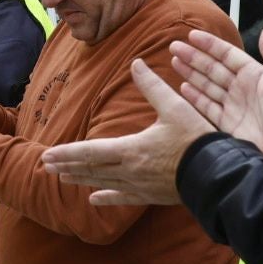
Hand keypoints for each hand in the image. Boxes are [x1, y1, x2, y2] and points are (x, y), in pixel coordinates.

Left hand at [40, 58, 215, 205]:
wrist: (218, 174)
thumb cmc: (196, 140)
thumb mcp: (175, 107)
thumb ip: (152, 86)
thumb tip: (136, 63)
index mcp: (132, 149)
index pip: (91, 152)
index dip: (67, 153)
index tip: (47, 155)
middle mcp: (130, 171)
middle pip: (91, 169)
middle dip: (67, 166)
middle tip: (45, 166)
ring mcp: (139, 186)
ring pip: (103, 184)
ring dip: (81, 179)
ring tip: (61, 178)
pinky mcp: (150, 196)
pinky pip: (122, 198)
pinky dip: (106, 198)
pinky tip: (92, 199)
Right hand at [172, 27, 262, 156]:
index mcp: (253, 74)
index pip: (227, 55)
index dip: (210, 45)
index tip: (192, 35)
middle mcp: (239, 87)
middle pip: (212, 68)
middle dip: (193, 57)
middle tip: (174, 47)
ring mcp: (231, 105)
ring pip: (206, 85)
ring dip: (190, 73)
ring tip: (174, 62)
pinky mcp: (225, 123)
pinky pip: (206, 106)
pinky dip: (194, 97)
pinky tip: (182, 87)